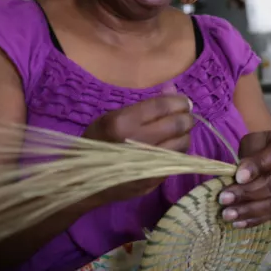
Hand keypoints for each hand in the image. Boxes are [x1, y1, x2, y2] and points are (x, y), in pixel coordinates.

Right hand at [82, 87, 192, 205]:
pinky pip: (177, 161)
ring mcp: (147, 164)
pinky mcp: (153, 181)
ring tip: (177, 131)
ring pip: (182, 144)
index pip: (162, 106)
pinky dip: (178, 151)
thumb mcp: (113, 116)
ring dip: (184, 134)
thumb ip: (144, 105)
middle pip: (177, 124)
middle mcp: (137, 143)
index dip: (178, 101)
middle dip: (186, 117)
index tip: (183, 101)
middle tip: (185, 115)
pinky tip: (171, 147)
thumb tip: (172, 90)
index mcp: (123, 123)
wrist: (84, 179)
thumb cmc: (97, 142)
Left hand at [218, 130, 270, 227]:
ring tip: (228, 214)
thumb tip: (240, 175)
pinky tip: (239, 222)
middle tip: (224, 199)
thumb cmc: (269, 146)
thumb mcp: (259, 140)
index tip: (238, 177)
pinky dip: (256, 219)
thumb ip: (250, 153)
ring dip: (249, 210)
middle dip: (247, 193)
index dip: (256, 167)